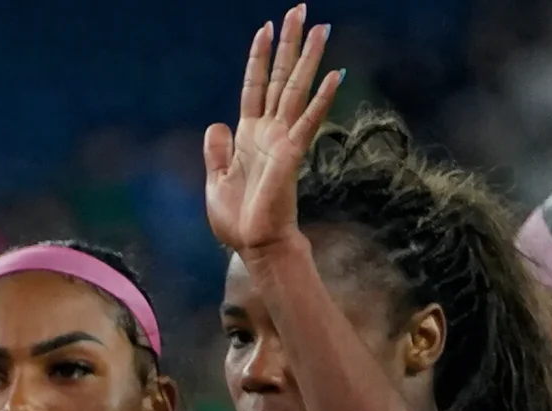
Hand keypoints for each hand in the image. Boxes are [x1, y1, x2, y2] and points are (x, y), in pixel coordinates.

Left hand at [203, 6, 343, 257]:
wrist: (255, 245)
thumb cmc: (238, 220)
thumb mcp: (215, 180)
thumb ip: (216, 150)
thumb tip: (216, 123)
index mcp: (248, 135)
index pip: (255, 85)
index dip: (259, 57)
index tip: (266, 27)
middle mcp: (269, 131)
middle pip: (281, 77)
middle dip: (290, 43)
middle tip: (300, 9)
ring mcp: (283, 139)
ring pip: (297, 89)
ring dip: (310, 58)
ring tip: (322, 27)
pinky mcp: (292, 154)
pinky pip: (309, 120)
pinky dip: (322, 98)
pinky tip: (336, 75)